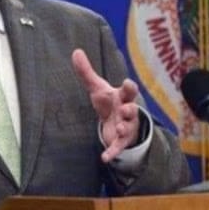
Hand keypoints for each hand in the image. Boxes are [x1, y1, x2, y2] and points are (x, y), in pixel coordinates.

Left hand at [71, 48, 140, 162]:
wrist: (116, 121)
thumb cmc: (109, 101)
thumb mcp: (97, 87)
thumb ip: (86, 71)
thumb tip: (75, 51)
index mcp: (122, 96)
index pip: (129, 90)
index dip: (129, 87)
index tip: (128, 83)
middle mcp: (128, 111)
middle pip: (133, 109)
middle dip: (131, 109)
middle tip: (126, 108)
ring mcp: (126, 127)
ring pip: (128, 128)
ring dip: (124, 129)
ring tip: (118, 129)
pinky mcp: (121, 141)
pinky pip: (119, 147)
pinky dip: (112, 152)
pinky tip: (105, 158)